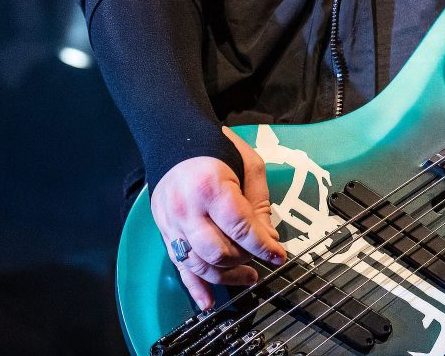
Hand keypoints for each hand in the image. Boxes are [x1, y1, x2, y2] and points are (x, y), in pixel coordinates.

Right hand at [150, 127, 285, 309]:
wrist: (173, 141)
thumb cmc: (215, 149)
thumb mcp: (247, 164)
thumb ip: (259, 201)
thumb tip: (268, 237)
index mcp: (211, 187)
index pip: (241, 228)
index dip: (263, 246)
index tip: (278, 255)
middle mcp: (187, 209)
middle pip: (219, 251)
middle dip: (245, 259)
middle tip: (261, 258)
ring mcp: (172, 224)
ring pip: (200, 264)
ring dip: (227, 277)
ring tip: (248, 277)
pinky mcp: (165, 232)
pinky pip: (179, 266)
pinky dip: (194, 287)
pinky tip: (208, 302)